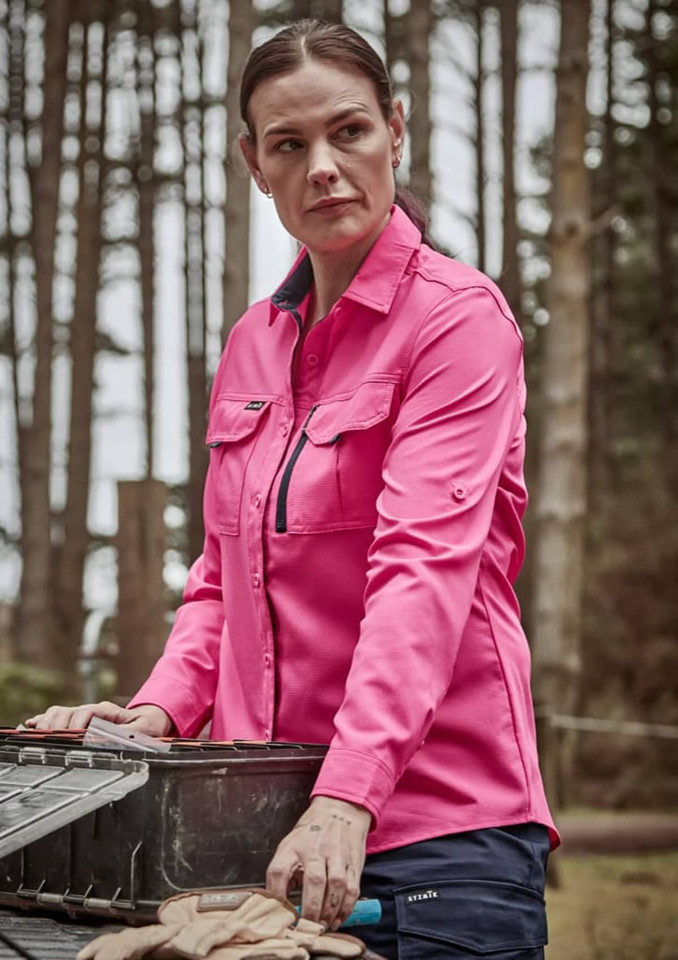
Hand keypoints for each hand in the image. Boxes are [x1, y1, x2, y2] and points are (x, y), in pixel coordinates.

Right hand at [24, 701, 172, 736]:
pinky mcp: (77, 722)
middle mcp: (91, 711)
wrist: (148, 719)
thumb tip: (110, 741)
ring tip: (39, 737)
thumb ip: (129, 735)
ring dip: (47, 723)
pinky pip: (56, 717)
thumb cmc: (146, 726)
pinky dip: (42, 721)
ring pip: (58, 713)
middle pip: (66, 711)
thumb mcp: (144, 730)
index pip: (86, 712)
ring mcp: (82, 715)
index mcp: (106, 711)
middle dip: (57, 726)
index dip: (77, 725)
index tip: (75, 738)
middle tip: (53, 741)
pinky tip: (29, 727)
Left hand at [266, 796, 370, 931]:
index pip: (279, 871)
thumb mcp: (290, 846)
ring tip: (322, 926)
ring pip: (336, 886)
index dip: (277, 897)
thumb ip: (284, 875)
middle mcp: (315, 848)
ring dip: (329, 912)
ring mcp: (337, 854)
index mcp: (293, 846)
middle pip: (314, 881)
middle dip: (311, 911)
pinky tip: (338, 918)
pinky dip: (346, 908)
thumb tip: (279, 908)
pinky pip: (352, 888)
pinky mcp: (353, 862)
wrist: (340, 811)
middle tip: (307, 929)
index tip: (279, 917)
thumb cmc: (310, 834)